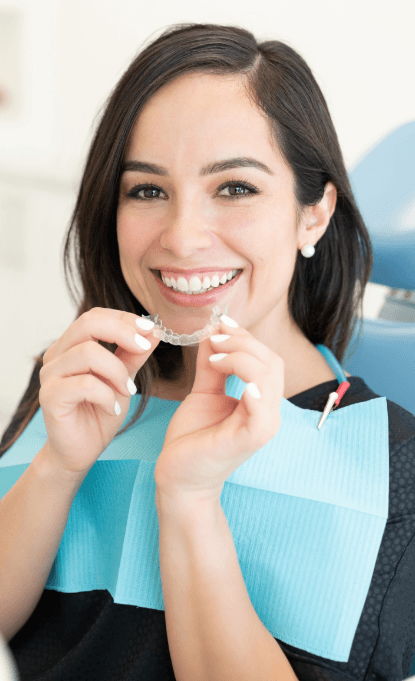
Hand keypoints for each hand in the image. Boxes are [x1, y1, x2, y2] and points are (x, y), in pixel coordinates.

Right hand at [39, 307, 159, 475]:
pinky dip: (106, 395)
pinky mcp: (50, 397)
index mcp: (72, 345)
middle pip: (88, 324)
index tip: (151, 330)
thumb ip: (134, 355)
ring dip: (117, 371)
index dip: (124, 319)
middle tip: (144, 348)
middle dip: (122, 332)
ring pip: (88, 353)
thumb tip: (154, 331)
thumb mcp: (123, 380)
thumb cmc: (99, 413)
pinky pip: (84, 384)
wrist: (81, 451)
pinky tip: (113, 409)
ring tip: (128, 391)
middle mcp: (57, 355)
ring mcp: (50, 375)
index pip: (95, 316)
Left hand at [154, 317, 283, 500]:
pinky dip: (254, 389)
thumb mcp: (203, 392)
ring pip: (268, 378)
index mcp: (260, 400)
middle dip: (243, 343)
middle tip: (214, 339)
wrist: (178, 476)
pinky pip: (262, 412)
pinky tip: (234, 376)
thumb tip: (214, 332)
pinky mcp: (250, 440)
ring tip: (215, 357)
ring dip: (241, 358)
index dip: (245, 337)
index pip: (266, 358)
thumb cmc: (193, 438)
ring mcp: (262, 427)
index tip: (220, 324)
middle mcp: (268, 412)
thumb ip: (212, 365)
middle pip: (271, 363)